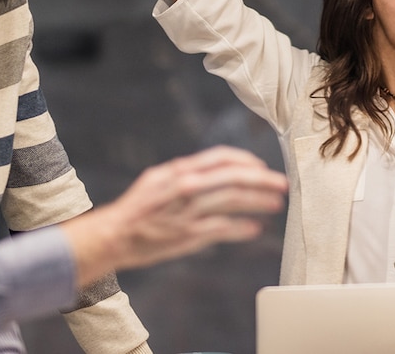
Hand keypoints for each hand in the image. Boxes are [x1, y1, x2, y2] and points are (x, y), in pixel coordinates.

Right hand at [63, 145, 287, 282]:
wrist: (112, 235)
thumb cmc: (137, 209)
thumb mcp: (158, 180)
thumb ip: (186, 174)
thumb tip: (215, 172)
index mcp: (180, 170)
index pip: (222, 158)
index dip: (247, 161)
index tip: (261, 167)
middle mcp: (186, 186)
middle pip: (234, 178)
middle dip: (263, 180)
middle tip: (282, 184)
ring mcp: (188, 211)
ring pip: (233, 201)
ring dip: (259, 202)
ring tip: (275, 204)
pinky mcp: (188, 234)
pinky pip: (223, 229)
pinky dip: (242, 228)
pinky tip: (254, 229)